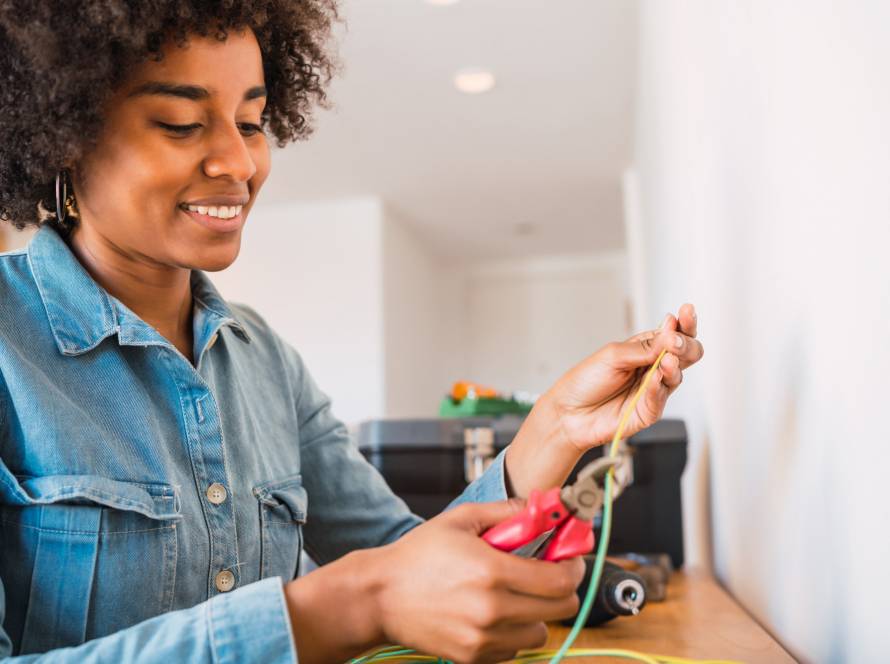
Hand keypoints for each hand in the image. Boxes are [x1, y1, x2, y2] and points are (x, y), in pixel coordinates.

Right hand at [369, 500, 584, 663]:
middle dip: (561, 588)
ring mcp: (484, 638)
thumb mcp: (460, 520)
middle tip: (547, 574)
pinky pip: (515, 649)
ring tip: (515, 594)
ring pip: (541, 632)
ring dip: (537, 612)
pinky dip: (514, 632)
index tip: (569, 559)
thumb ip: (505, 511)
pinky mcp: (474, 657)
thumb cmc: (417, 556)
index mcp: (492, 571)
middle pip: (561, 608)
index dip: (573, 566)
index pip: (560, 579)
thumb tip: (540, 507)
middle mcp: (492, 610)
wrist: (380, 597)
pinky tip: (494, 613)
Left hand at [548, 303, 703, 451]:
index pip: (674, 333)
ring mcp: (654, 390)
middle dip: (686, 344)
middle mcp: (654, 368)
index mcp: (646, 348)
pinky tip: (655, 378)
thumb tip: (671, 330)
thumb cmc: (587, 380)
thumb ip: (644, 347)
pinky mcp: (649, 411)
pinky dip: (658, 387)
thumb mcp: (613, 355)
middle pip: (686, 354)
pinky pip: (660, 398)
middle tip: (676, 341)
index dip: (684, 322)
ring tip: (667, 359)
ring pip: (677, 376)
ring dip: (674, 365)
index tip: (687, 311)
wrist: (569, 411)